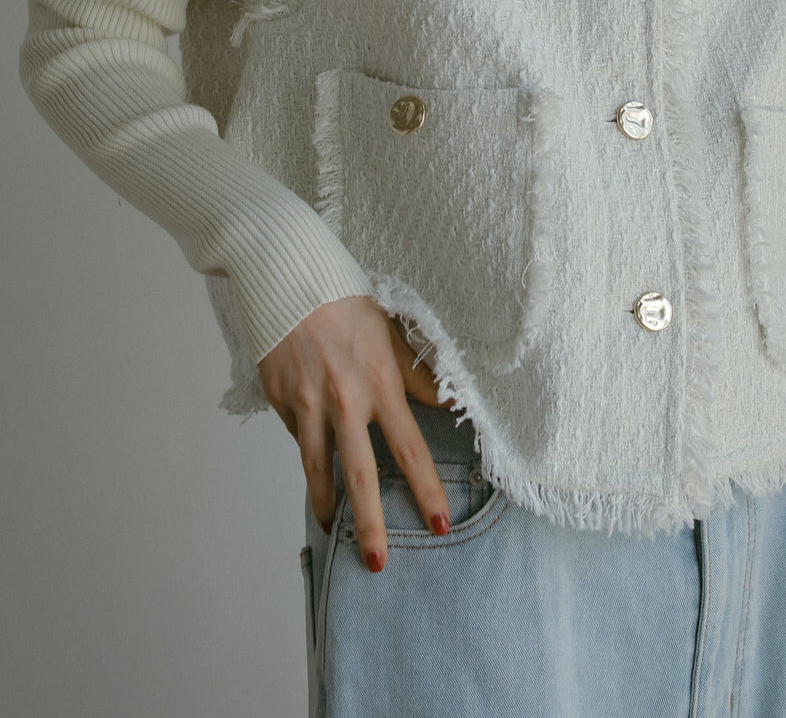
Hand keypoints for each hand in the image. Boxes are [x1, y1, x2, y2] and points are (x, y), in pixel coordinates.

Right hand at [258, 294, 452, 572]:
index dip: (426, 490)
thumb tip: (450, 401)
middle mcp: (344, 401)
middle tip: (378, 563)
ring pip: (317, 469)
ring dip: (327, 504)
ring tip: (334, 530)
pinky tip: (312, 462)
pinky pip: (298, 436)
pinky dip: (308, 452)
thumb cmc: (345, 300)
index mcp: (379, 383)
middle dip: (371, 525)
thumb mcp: (390, 332)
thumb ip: (417, 374)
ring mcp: (306, 405)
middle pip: (360, 476)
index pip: (410, 449)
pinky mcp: (279, 401)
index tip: (437, 523)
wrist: (286, 277)